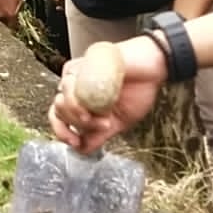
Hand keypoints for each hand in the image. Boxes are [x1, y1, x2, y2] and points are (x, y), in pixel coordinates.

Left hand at [49, 39, 165, 154]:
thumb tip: (82, 150)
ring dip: (80, 113)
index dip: (62, 133)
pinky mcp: (83, 62)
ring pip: (61, 100)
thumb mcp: (120, 121)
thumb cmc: (139, 90)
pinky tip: (103, 98)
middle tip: (104, 124)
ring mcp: (78, 76)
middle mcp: (76, 90)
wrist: (154, 67)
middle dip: (79, 125)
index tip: (75, 142)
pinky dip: (83, 94)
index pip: (58, 119)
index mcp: (82, 104)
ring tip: (105, 116)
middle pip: (58, 112)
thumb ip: (99, 135)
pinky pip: (70, 80)